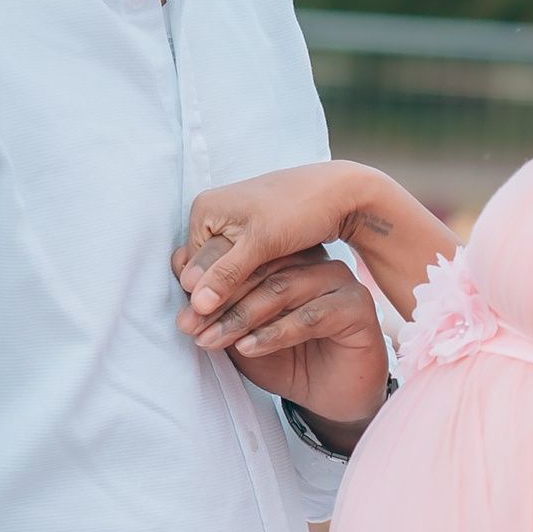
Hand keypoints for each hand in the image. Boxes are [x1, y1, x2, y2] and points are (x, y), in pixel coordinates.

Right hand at [175, 166, 363, 320]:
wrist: (338, 190)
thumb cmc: (299, 210)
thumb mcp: (262, 243)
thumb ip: (227, 273)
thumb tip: (196, 302)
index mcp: (206, 212)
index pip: (193, 270)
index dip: (199, 302)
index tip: (200, 335)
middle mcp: (212, 216)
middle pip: (206, 271)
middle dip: (210, 305)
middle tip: (206, 341)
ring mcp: (230, 225)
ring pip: (224, 272)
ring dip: (227, 301)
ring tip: (227, 336)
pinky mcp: (251, 234)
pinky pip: (240, 267)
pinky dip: (245, 288)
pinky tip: (251, 315)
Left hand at [175, 171, 389, 439]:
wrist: (331, 398)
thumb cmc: (285, 360)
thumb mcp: (241, 332)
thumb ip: (216, 302)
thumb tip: (177, 263)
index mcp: (289, 257)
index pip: (245, 259)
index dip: (210, 283)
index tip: (183, 311)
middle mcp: (315, 262)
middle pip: (261, 271)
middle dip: (221, 301)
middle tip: (191, 326)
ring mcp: (340, 281)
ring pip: (282, 289)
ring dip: (241, 317)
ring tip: (212, 340)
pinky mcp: (358, 307)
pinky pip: (310, 315)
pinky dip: (274, 333)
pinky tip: (248, 348)